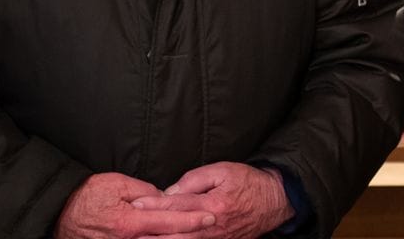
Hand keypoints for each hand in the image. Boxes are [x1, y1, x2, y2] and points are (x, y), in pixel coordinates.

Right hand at [54, 172, 215, 238]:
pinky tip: (170, 238)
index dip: (192, 220)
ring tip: (194, 235)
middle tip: (210, 229)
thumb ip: (144, 191)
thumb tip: (164, 197)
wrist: (60, 214)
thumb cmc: (87, 196)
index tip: (210, 217)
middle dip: (189, 236)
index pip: (169, 221)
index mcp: (130, 222)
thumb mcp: (116, 184)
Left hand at [129, 162, 293, 238]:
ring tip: (140, 238)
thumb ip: (195, 179)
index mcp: (212, 204)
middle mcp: (211, 227)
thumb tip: (172, 192)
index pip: (176, 205)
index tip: (136, 204)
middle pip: (174, 231)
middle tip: (129, 228)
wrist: (273, 203)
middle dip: (150, 231)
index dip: (154, 204)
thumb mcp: (223, 170)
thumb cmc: (248, 183)